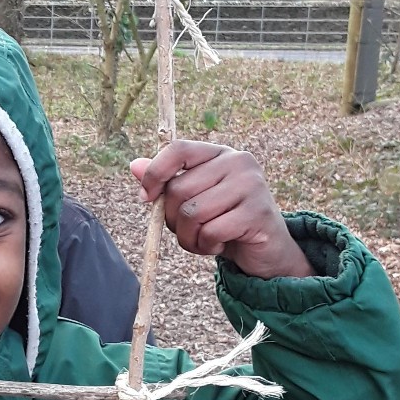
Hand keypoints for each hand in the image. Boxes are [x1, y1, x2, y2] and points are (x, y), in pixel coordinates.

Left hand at [130, 140, 314, 278]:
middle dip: (172, 219)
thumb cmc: (222, 221)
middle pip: (179, 188)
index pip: (177, 149)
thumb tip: (134, 165)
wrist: (265, 250)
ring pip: (192, 213)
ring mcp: (251, 185)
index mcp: (218, 153)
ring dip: (189, 237)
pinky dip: (206, 245)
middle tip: (188, 230)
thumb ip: (166, 183)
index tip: (146, 198)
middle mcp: (238, 162)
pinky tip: (219, 245)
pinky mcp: (257, 212)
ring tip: (203, 240)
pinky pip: (210, 231)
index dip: (155, 173)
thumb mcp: (191, 201)